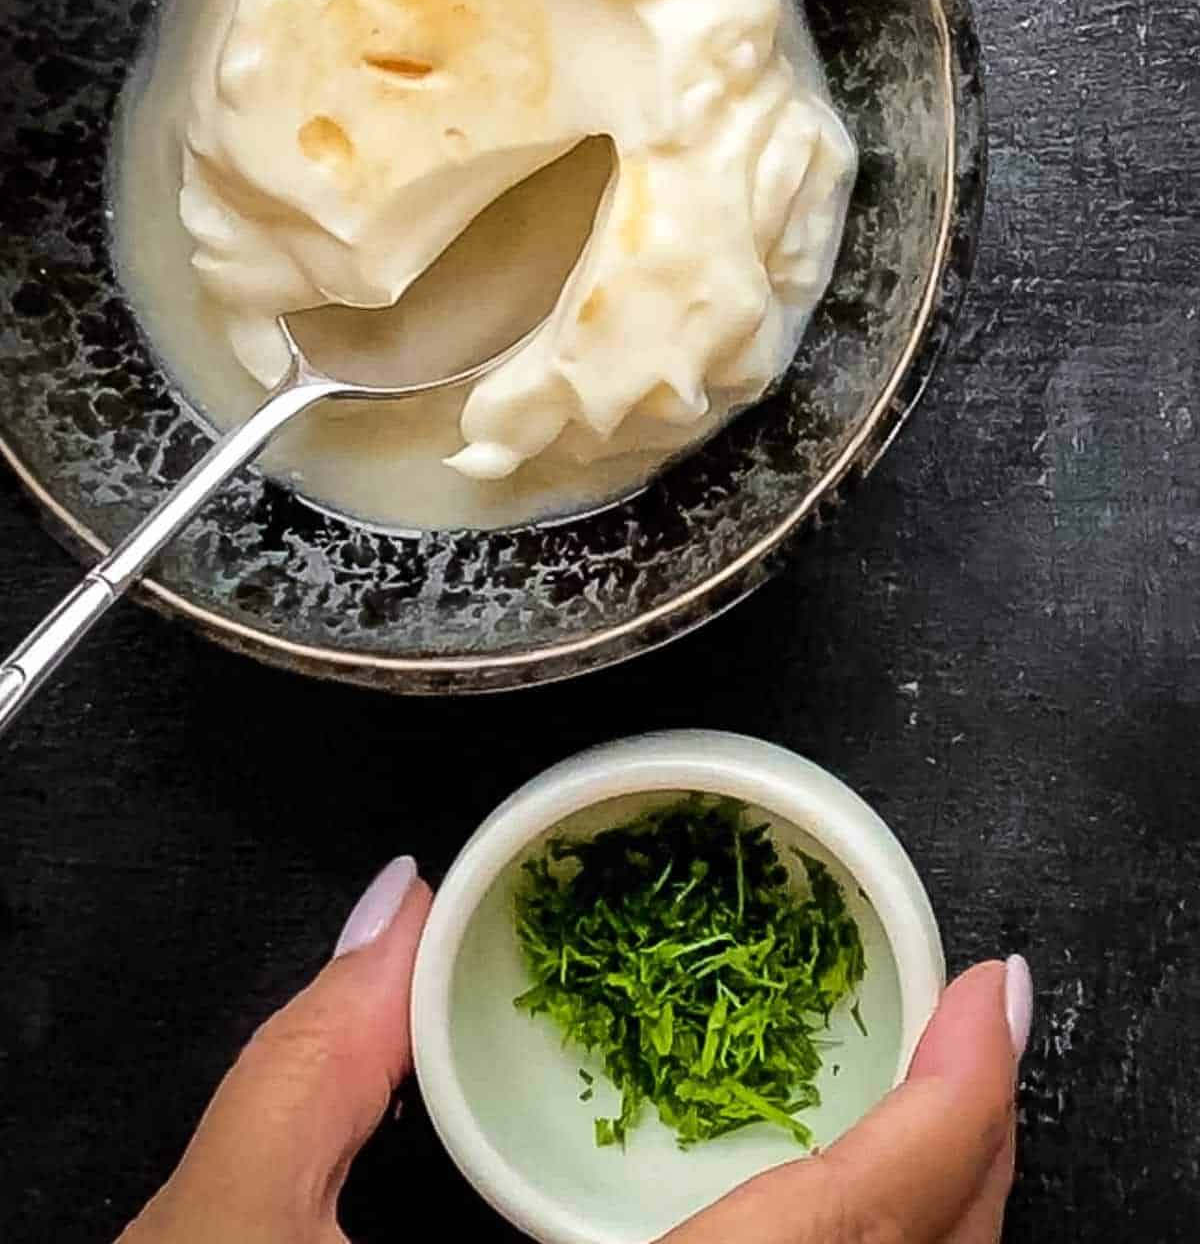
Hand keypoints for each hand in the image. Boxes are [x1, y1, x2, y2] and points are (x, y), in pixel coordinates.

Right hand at [116, 854, 1031, 1243]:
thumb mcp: (222, 1235)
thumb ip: (311, 1062)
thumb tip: (390, 908)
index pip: (843, 1236)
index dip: (953, 1105)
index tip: (994, 993)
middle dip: (974, 1148)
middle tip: (973, 1026)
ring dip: (937, 1217)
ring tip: (934, 1104)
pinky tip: (845, 1214)